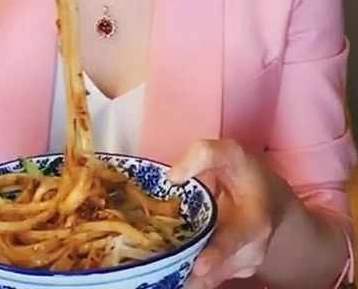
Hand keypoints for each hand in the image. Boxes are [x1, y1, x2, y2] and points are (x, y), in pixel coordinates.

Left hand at [168, 139, 292, 288]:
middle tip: (163, 269)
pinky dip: (187, 275)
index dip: (216, 256)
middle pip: (218, 269)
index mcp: (255, 222)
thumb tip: (173, 178)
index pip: (235, 242)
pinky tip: (170, 270)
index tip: (198, 268)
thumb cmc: (245, 172)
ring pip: (209, 278)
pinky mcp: (229, 271)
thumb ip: (203, 155)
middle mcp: (251, 251)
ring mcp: (241, 265)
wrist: (268, 196)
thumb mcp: (228, 152)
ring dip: (186, 275)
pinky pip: (206, 279)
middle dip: (191, 272)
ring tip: (161, 269)